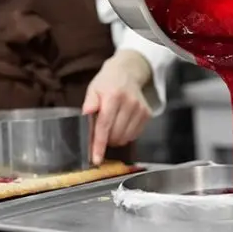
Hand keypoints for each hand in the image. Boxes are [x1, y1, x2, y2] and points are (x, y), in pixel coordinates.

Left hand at [82, 50, 152, 164]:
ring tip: (111, 128)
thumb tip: (85, 117)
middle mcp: (129, 102)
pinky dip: (125, 135)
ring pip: (126, 137)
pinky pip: (134, 135)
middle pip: (115, 134)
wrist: (128, 73)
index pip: (105, 125)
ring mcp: (140, 109)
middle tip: (101, 132)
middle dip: (106, 140)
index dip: (99, 144)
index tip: (95, 159)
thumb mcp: (93, 89)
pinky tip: (121, 125)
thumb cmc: (107, 83)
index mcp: (113, 95)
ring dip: (115, 139)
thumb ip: (89, 103)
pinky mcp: (147, 114)